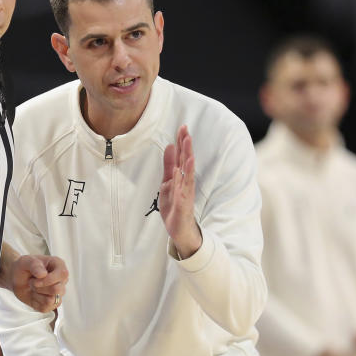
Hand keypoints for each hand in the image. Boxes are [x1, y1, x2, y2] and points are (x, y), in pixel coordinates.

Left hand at [10, 254, 69, 312]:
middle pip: (57, 289)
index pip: (63, 274)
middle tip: (31, 282)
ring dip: (37, 295)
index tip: (35, 279)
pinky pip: (46, 308)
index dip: (49, 279)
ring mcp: (58, 293)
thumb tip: (43, 274)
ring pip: (52, 300)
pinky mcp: (52, 303)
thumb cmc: (24, 267)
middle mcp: (61, 280)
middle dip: (40, 287)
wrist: (17, 278)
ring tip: (33, 288)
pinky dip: (36, 303)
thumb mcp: (25, 261)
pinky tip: (33, 295)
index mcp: (59, 265)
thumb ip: (34, 265)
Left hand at [159, 125, 200, 257]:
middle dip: (186, 144)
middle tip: (185, 129)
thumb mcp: (167, 182)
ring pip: (187, 170)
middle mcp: (185, 181)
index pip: (182, 156)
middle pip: (186, 160)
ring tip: (187, 141)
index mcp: (180, 176)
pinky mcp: (184, 201)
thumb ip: (169, 166)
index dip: (182, 142)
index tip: (182, 127)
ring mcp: (186, 191)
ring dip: (188, 155)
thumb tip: (170, 146)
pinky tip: (187, 164)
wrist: (178, 229)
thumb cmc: (174, 206)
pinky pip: (185, 186)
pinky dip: (186, 175)